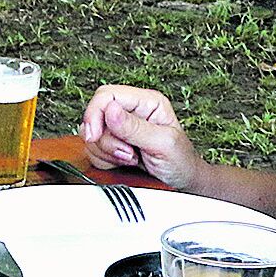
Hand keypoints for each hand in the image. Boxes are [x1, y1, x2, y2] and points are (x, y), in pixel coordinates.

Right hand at [79, 85, 203, 190]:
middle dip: (106, 139)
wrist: (183, 181)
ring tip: (131, 158)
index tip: (95, 135)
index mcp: (147, 101)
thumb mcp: (163, 143)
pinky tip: (124, 162)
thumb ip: (135, 127)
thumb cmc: (182, 161)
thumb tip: (110, 110)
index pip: (107, 95)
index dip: (95, 113)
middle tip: (127, 152)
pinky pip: (94, 149)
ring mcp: (121, 127)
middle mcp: (132, 111)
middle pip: (96, 115)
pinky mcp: (114, 143)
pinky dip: (105, 160)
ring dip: (107, 152)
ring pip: (92, 134)